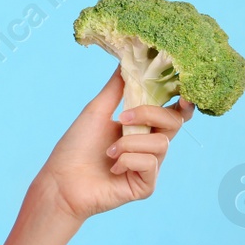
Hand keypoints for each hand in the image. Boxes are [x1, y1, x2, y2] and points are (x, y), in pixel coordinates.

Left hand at [30, 67, 192, 226]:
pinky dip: (128, 160)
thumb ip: (116, 87)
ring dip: (129, 142)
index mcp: (141, 128)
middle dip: (150, 115)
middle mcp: (149, 147)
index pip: (172, 113)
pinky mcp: (146, 186)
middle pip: (174, 123)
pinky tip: (112, 168)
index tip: (183, 93)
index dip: (183, 103)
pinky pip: (149, 164)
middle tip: (122, 117)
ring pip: (161, 144)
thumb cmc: (75, 147)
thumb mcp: (96, 110)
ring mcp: (149, 167)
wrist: (61, 180)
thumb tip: (126, 59)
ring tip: (108, 151)